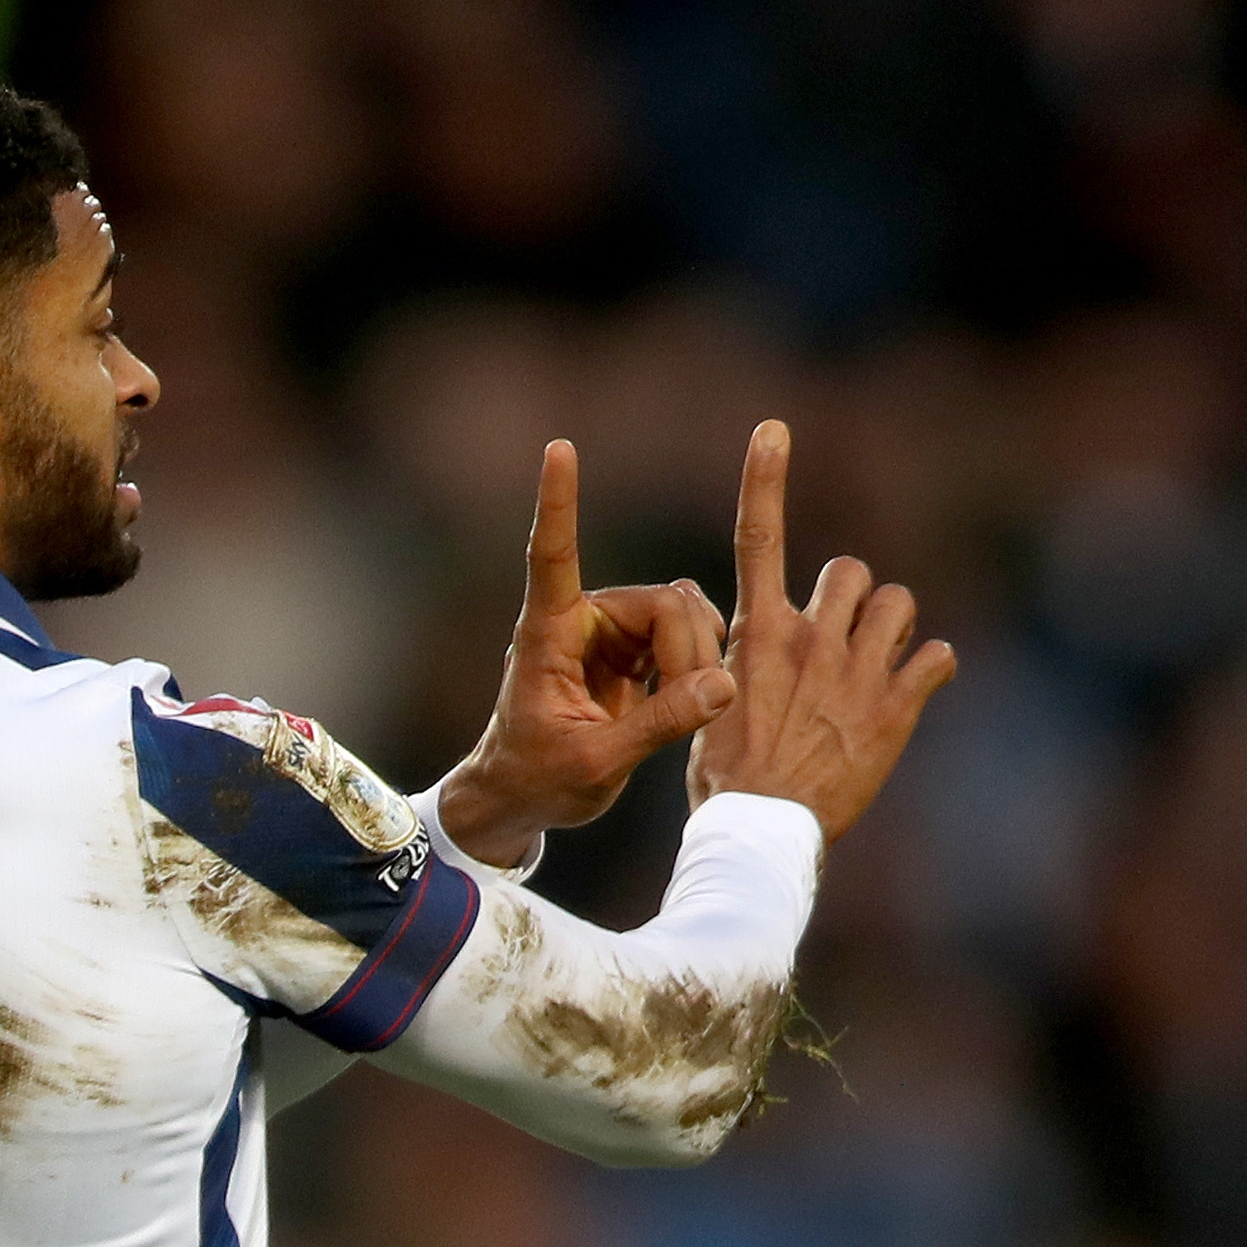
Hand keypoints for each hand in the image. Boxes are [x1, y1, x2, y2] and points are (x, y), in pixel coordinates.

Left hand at [431, 439, 734, 868]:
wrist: (523, 798)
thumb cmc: (538, 781)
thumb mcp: (597, 763)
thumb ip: (659, 725)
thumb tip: (722, 685)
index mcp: (547, 634)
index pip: (553, 554)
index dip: (560, 502)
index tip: (559, 448)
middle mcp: (580, 620)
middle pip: (664, 603)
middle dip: (691, 652)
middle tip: (696, 708)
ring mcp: (609, 632)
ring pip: (683, 615)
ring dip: (699, 658)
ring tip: (690, 710)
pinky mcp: (633, 650)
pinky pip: (687, 634)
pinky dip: (701, 664)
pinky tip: (698, 698)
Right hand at [685, 420, 954, 841]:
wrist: (762, 832)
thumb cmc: (724, 773)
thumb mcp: (703, 702)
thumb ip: (712, 650)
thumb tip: (699, 609)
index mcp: (757, 634)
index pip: (757, 537)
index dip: (764, 478)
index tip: (772, 430)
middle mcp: (810, 640)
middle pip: (850, 571)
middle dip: (852, 596)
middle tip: (842, 638)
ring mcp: (857, 672)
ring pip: (899, 604)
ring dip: (894, 625)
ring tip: (880, 659)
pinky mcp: (896, 708)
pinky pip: (937, 657)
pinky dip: (931, 669)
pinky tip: (914, 691)